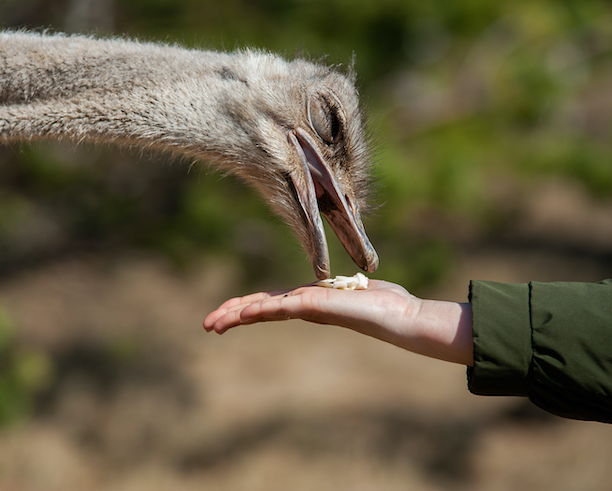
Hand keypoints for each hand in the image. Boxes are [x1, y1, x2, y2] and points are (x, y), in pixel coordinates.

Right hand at [203, 280, 473, 365]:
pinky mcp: (319, 306)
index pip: (268, 303)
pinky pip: (285, 306)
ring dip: (239, 316)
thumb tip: (346, 286)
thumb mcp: (353, 289)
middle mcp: (305, 308)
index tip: (224, 315)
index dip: (244, 307)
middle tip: (207, 325)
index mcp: (308, 303)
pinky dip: (263, 309)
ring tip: (216, 323)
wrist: (403, 318)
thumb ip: (341, 288)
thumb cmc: (384, 304)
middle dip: (232, 315)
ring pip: (266, 309)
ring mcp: (310, 308)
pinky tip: (245, 312)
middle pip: (260, 308)